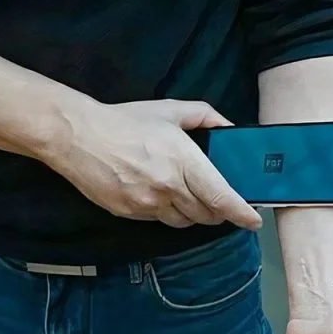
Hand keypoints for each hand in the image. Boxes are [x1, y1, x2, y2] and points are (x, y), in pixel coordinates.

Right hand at [41, 99, 262, 229]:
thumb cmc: (125, 121)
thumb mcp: (169, 110)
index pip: (221, 197)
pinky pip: (159, 221)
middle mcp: (169, 187)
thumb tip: (228, 129)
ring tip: (189, 198)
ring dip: (193, 214)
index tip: (253, 221)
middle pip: (206, 215)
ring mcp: (148, 204)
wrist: (79, 137)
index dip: (241, 214)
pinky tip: (160, 195)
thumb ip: (205, 117)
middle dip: (218, 212)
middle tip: (220, 203)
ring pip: (184, 222)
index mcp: (183, 160)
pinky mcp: (131, 213)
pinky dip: (167, 212)